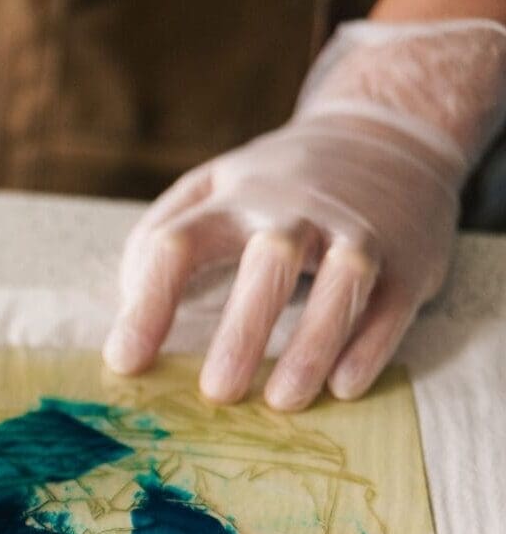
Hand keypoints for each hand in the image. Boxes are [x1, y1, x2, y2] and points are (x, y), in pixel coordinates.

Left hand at [104, 20, 505, 409]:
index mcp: (234, 199)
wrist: (388, 131)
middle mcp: (296, 209)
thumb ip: (162, 236)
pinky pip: (391, 302)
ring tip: (283, 402)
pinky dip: (371, 346)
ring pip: (342, 279)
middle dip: (243, 329)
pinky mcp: (408, 258)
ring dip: (313, 343)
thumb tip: (129, 305)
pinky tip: (344, 387)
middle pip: (269, 259)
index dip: (149, 305)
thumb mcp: (214, 188)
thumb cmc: (277, 187)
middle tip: (216, 393)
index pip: (179, 244)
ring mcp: (357, 230)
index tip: (124, 363)